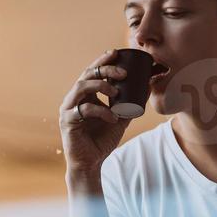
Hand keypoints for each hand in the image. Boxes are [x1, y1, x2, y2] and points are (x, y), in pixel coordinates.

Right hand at [59, 49, 131, 177]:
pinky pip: (83, 110)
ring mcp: (69, 109)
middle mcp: (75, 98)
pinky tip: (113, 118)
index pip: (92, 72)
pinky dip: (100, 111)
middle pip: (86, 74)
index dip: (102, 61)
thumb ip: (132, 102)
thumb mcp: (121, 118)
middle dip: (104, 70)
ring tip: (116, 91)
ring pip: (81, 87)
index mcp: (85, 95)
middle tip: (123, 73)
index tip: (116, 53)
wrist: (91, 163)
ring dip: (100, 86)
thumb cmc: (102, 140)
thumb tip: (148, 85)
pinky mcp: (67, 121)